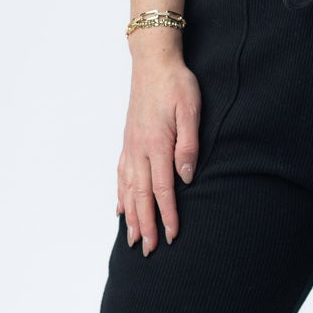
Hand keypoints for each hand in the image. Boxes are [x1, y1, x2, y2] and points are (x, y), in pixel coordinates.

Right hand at [117, 48, 200, 253]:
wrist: (152, 61)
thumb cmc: (176, 83)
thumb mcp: (191, 110)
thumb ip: (189, 144)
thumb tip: (186, 176)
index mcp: (157, 144)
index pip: (163, 189)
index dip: (168, 215)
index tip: (173, 236)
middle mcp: (140, 149)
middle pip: (142, 196)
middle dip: (147, 225)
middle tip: (150, 251)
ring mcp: (131, 146)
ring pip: (129, 189)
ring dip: (132, 216)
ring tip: (133, 239)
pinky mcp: (128, 141)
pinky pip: (121, 174)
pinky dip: (121, 195)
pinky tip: (121, 209)